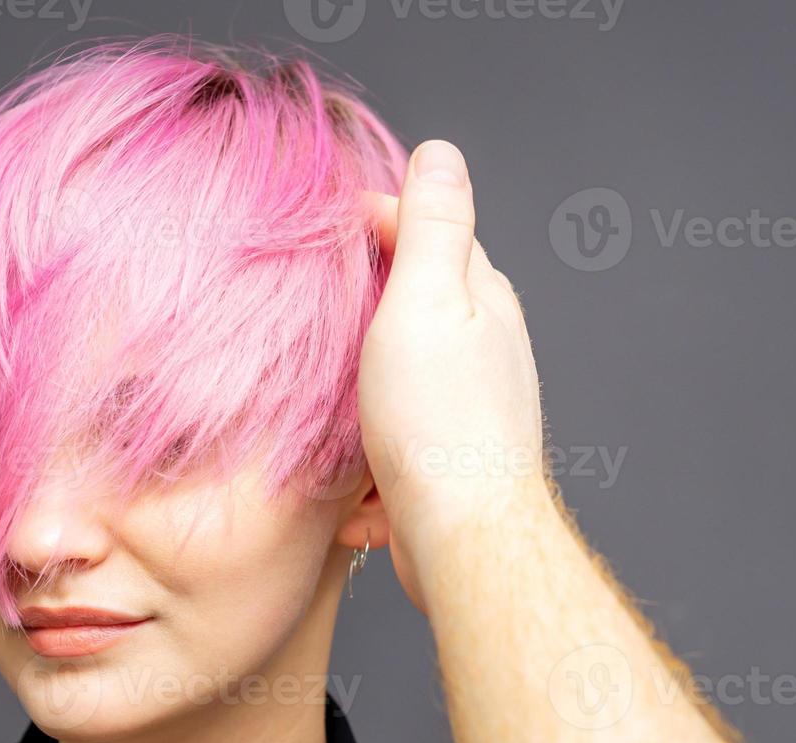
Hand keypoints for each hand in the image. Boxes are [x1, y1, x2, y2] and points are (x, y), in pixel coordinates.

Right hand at [358, 141, 548, 602]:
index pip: (430, 230)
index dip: (376, 217)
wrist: (463, 537)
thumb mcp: (426, 302)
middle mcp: (487, 348)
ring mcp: (470, 406)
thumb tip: (440, 153)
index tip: (323, 227)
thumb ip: (433, 226)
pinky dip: (369, 456)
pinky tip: (351, 478)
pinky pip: (397, 442)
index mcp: (482, 299)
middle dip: (364, 301)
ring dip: (359, 385)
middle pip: (416, 302)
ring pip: (402, 374)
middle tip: (308, 309)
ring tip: (318, 397)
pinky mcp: (448, 461)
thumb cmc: (438, 419)